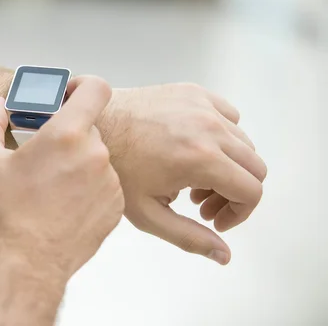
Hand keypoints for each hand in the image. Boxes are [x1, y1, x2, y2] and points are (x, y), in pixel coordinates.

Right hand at [0, 76, 124, 279]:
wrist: (28, 262)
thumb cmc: (6, 211)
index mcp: (66, 134)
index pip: (96, 89)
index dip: (82, 85)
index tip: (67, 96)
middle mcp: (96, 153)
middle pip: (88, 126)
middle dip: (68, 134)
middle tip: (45, 153)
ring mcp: (110, 181)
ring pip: (97, 156)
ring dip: (78, 162)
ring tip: (53, 186)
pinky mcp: (117, 205)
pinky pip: (105, 182)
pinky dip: (89, 186)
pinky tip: (66, 203)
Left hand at [99, 83, 266, 264]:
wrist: (92, 126)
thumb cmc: (115, 167)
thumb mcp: (149, 213)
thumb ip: (189, 237)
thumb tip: (223, 255)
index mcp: (200, 158)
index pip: (252, 191)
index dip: (239, 213)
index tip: (215, 220)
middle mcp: (208, 127)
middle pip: (254, 166)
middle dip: (234, 192)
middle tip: (201, 203)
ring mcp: (202, 105)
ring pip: (243, 142)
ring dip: (228, 165)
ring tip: (193, 178)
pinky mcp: (193, 92)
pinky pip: (227, 115)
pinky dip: (221, 135)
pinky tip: (192, 148)